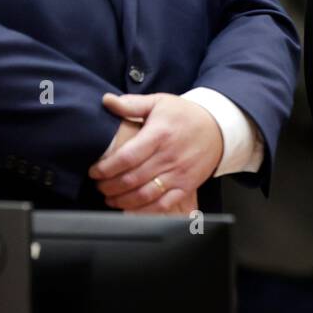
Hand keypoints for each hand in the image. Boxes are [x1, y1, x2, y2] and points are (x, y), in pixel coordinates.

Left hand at [88, 93, 223, 211]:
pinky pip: (163, 204)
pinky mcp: (186, 186)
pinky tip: (130, 208)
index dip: (105, 168)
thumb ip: (132, 104)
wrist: (218, 128)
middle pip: (131, 179)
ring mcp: (179, 174)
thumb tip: (107, 101)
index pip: (126, 158)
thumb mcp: (159, 102)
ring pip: (144, 195)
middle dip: (109, 186)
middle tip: (99, 185)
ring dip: (122, 200)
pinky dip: (144, 210)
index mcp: (159, 135)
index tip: (94, 171)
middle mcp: (169, 157)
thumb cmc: (186, 115)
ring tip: (110, 197)